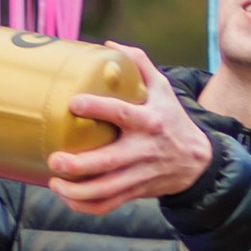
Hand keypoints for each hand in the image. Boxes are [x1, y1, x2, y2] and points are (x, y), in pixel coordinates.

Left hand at [46, 48, 213, 214]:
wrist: (197, 161)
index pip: (123, 114)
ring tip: (53, 182)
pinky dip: (85, 206)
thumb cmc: (173, 119)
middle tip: (54, 160)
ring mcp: (140, 175)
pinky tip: (67, 198)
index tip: (73, 103)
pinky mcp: (136, 192)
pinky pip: (108, 204)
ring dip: (76, 191)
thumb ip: (139, 64)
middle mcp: (144, 150)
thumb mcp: (164, 89)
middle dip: (78, 165)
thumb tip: (109, 44)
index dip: (98, 108)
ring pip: (105, 190)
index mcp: (150, 121)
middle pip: (108, 162)